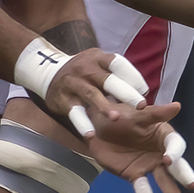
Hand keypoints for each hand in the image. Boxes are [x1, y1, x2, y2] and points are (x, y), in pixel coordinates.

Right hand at [44, 49, 171, 147]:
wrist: (49, 73)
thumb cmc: (86, 72)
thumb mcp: (100, 66)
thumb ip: (118, 76)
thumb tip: (142, 92)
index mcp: (99, 58)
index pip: (118, 63)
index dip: (132, 76)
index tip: (145, 90)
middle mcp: (86, 68)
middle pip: (107, 80)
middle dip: (125, 92)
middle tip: (141, 105)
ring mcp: (73, 83)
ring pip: (91, 95)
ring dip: (104, 106)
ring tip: (117, 118)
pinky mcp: (62, 99)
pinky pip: (74, 112)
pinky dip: (82, 123)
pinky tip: (91, 134)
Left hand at [84, 109, 193, 192]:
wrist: (97, 126)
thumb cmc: (119, 115)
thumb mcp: (136, 114)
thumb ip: (155, 114)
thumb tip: (178, 106)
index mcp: (164, 134)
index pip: (175, 144)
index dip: (173, 152)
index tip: (168, 159)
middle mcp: (160, 151)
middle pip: (176, 165)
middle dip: (183, 175)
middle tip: (193, 185)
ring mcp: (148, 165)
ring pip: (163, 180)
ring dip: (171, 192)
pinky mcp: (134, 175)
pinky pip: (142, 188)